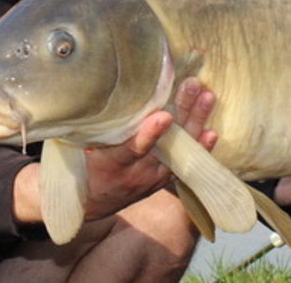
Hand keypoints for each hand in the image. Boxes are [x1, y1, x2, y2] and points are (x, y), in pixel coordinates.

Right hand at [80, 77, 216, 219]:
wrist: (87, 204)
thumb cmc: (81, 166)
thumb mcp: (78, 148)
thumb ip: (95, 126)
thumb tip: (104, 90)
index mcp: (110, 163)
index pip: (132, 148)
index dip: (149, 133)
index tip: (164, 115)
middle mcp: (135, 174)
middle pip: (164, 144)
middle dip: (181, 113)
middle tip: (193, 87)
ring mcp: (151, 179)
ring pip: (178, 151)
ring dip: (194, 122)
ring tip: (207, 97)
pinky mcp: (161, 182)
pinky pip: (184, 165)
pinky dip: (199, 149)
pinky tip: (212, 133)